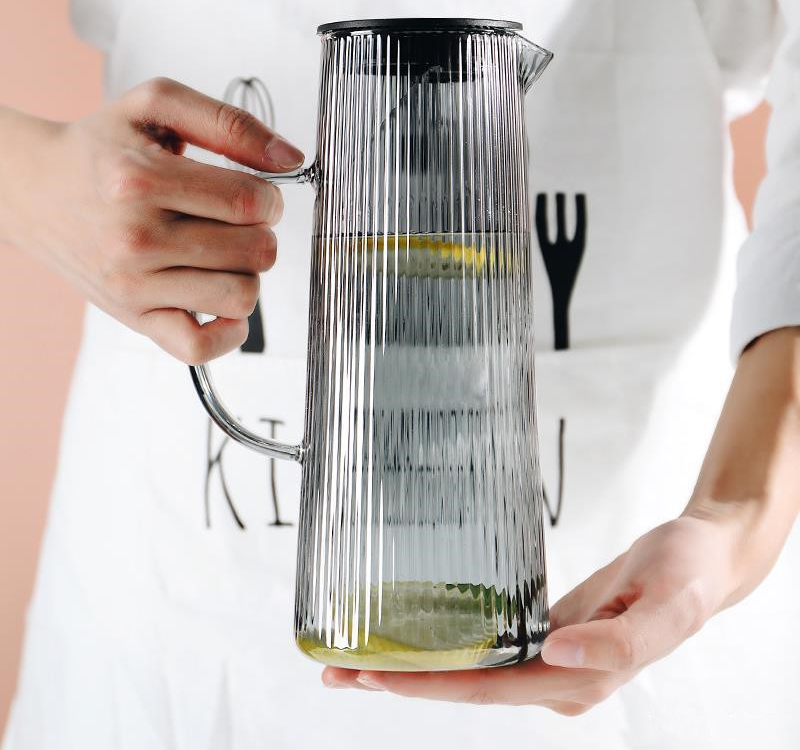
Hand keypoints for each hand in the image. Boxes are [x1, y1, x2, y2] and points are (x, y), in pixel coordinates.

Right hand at [1, 78, 303, 361]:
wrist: (35, 190)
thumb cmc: (102, 149)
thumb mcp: (157, 106)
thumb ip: (229, 124)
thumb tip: (291, 158)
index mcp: (141, 179)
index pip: (250, 202)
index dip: (272, 199)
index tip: (259, 196)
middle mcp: (135, 238)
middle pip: (256, 252)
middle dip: (261, 234)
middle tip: (236, 223)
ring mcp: (134, 285)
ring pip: (241, 295)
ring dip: (247, 273)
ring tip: (221, 253)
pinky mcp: (135, 318)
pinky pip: (201, 347)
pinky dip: (228, 332)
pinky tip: (221, 300)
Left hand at [323, 514, 744, 713]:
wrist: (702, 559)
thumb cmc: (687, 574)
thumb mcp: (667, 601)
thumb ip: (617, 640)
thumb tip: (555, 656)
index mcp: (581, 679)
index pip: (489, 691)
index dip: (430, 685)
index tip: (377, 674)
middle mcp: (558, 679)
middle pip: (467, 689)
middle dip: (403, 681)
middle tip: (338, 668)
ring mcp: (550, 661)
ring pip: (471, 672)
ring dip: (415, 667)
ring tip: (357, 657)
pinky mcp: (546, 637)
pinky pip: (488, 650)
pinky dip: (447, 647)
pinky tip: (418, 637)